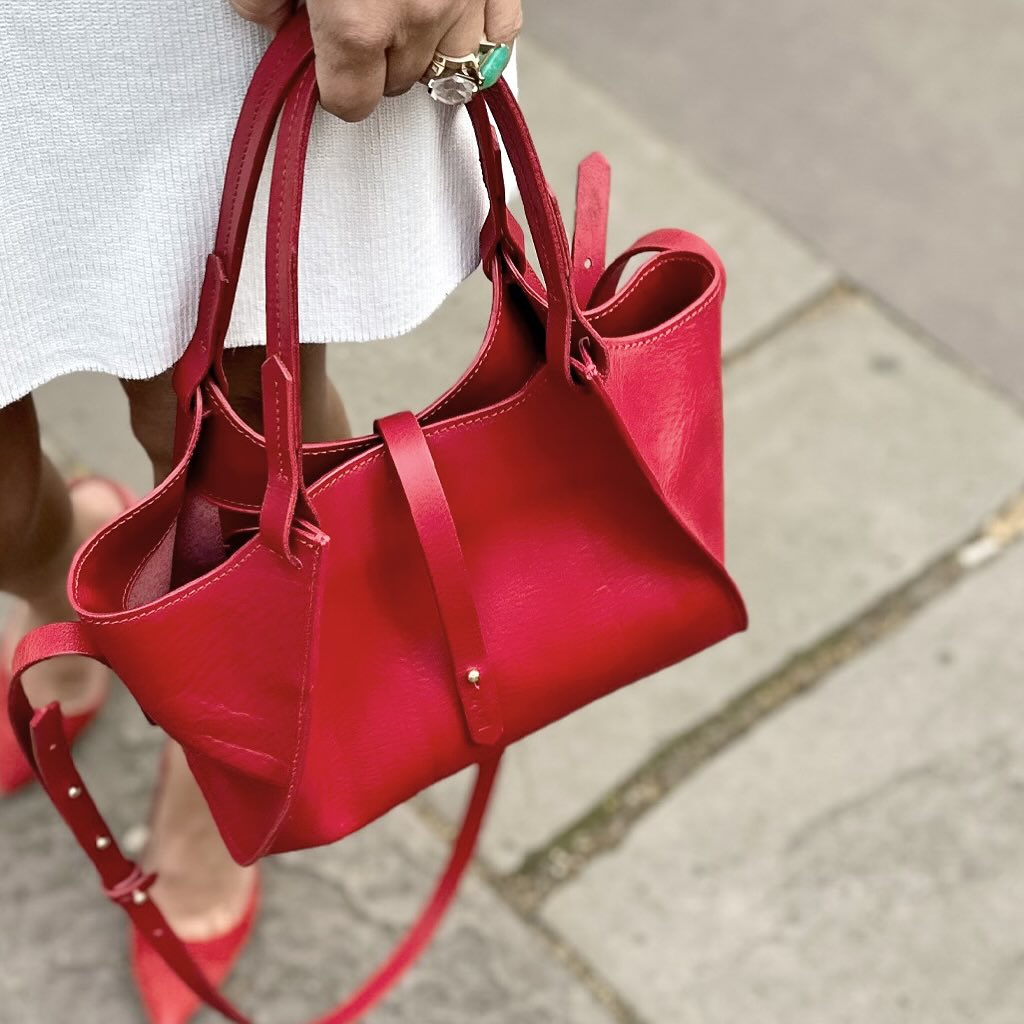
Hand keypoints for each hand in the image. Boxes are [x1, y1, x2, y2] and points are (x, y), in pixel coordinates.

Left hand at [228, 0, 522, 121]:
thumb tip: (277, 23)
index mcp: (357, 23)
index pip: (351, 102)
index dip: (332, 85)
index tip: (325, 62)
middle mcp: (417, 18)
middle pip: (397, 84)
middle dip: (373, 61)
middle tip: (355, 15)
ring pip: (450, 66)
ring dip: (424, 48)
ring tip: (401, 10)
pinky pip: (500, 35)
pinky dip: (478, 33)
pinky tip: (449, 11)